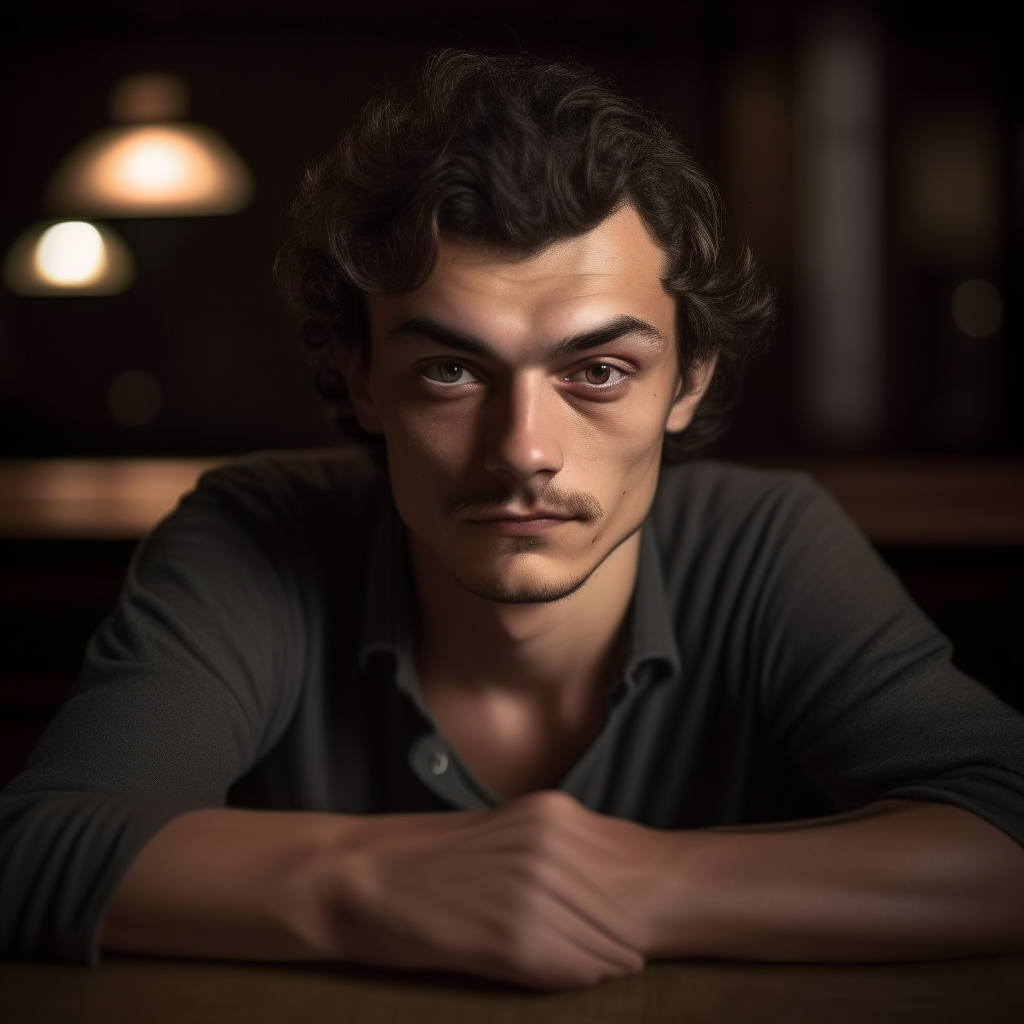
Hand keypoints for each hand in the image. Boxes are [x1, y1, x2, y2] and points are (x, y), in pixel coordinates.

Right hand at [322, 791, 673, 988]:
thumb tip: (602, 884)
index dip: (629, 907)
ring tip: (607, 970)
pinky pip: (571, 968)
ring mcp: (532, 891)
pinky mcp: (512, 937)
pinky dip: (576, 978)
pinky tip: (570, 977)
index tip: (638, 927)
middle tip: (634, 957)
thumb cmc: (430, 860)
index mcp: (548, 816)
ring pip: (600, 943)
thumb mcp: (503, 833)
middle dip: (624, 937)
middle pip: (617, 909)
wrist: (366, 876)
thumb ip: (552, 848)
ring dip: (603, 960)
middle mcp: (547, 848)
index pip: (617, 871)